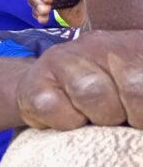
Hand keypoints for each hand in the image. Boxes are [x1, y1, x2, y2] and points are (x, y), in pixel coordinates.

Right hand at [15, 30, 142, 130]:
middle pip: (135, 84)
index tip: (139, 118)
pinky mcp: (34, 83)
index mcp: (136, 44)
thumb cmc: (105, 97)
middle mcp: (101, 43)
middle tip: (123, 119)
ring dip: (100, 118)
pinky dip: (66, 122)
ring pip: (94, 94)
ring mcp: (64, 59)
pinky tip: (69, 117)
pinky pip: (55, 109)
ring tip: (96, 118)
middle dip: (134, 114)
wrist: (44, 89)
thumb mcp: (135, 89)